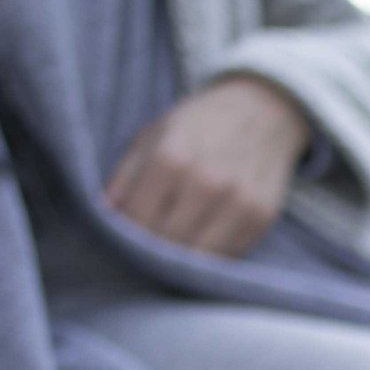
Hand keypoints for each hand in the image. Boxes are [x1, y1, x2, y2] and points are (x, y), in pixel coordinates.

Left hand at [104, 74, 311, 256]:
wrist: (264, 108)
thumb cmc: (199, 123)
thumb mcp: (152, 135)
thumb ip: (125, 176)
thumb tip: (104, 216)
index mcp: (171, 158)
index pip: (137, 222)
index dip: (125, 235)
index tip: (123, 236)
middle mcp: (207, 183)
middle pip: (166, 244)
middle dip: (151, 250)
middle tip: (145, 247)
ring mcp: (239, 203)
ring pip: (198, 259)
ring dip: (182, 261)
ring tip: (173, 248)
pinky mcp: (262, 217)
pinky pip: (227, 256)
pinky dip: (210, 256)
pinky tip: (202, 239)